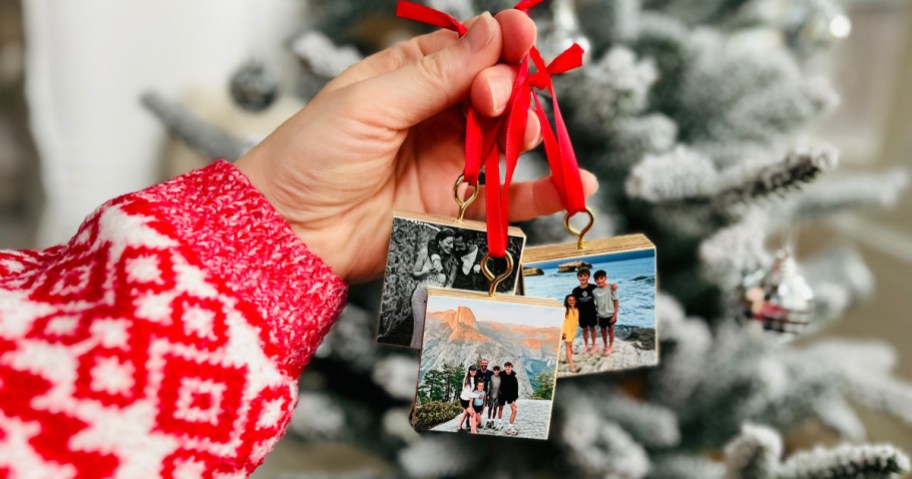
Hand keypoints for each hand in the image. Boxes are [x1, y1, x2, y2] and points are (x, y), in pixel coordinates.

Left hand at [235, 11, 598, 282]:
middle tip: (493, 100)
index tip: (521, 38)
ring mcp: (450, 162)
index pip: (469, 51)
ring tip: (523, 135)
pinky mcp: (458, 207)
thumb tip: (490, 32)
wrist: (290, 234)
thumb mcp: (369, 103)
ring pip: (508, 140)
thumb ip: (435, 74)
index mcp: (409, 78)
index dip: (499, 43)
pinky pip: (510, 197)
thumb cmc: (310, 158)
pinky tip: (574, 183)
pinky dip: (545, 191)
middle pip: (496, 93)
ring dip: (528, 133)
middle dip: (507, 90)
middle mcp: (436, 117)